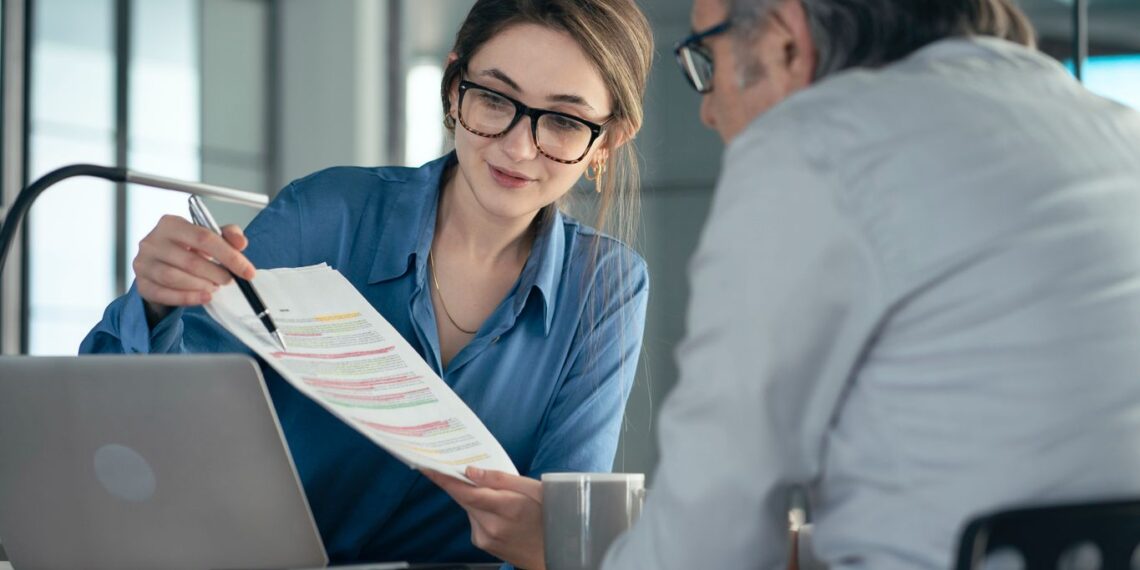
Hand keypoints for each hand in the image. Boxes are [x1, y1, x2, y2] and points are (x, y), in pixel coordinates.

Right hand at [133, 215, 255, 323]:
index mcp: (170, 224)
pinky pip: (165, 294)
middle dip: (216, 273)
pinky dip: (188, 298)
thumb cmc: (186, 248)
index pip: (204, 238)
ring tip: (214, 287)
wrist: (161, 264)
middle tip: (229, 280)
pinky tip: (204, 297)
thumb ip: (228, 236)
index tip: (247, 271)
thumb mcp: (209, 236)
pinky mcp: (142, 284)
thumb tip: (240, 243)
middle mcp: (152, 242)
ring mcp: (143, 264)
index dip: (229, 256)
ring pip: (175, 279)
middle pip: (190, 260)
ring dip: (201, 286)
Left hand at [423, 466, 544, 569]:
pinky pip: (473, 518)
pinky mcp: (483, 543)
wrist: (554, 552)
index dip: (445, 479)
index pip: (468, 492)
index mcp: (508, 508)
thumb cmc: (548, 516)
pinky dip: (478, 509)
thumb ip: (501, 479)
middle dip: (458, 481)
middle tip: (452, 464)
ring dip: (473, 496)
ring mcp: (486, 537)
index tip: (427, 466)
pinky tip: (496, 510)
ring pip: (469, 507)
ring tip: (495, 493)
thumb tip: (471, 472)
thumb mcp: (534, 489)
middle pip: (464, 498)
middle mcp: (492, 526)